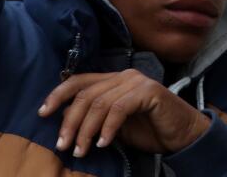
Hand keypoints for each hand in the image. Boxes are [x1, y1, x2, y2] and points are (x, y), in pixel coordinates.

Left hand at [38, 70, 210, 156]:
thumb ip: (95, 119)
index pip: (79, 81)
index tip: (42, 113)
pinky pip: (119, 109)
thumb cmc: (149, 130)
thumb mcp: (115, 126)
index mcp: (113, 79)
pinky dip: (108, 129)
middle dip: (70, 121)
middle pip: (85, 94)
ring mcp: (136, 82)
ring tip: (81, 151)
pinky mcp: (148, 92)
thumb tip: (66, 121)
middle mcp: (123, 75)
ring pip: (99, 103)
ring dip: (86, 130)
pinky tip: (103, 144)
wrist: (183, 135)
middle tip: (63, 145)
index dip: (58, 94)